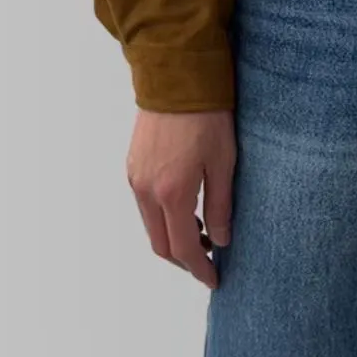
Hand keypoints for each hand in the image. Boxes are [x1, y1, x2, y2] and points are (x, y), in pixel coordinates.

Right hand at [126, 109, 235, 287]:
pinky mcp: (132, 164)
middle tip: (209, 259)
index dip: (199, 269)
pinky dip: (162, 216)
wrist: (177, 77)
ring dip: (172, 236)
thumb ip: (221, 204)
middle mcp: (146, 190)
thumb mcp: (224, 161)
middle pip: (160, 243)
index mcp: (172, 193)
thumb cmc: (207, 115)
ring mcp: (135, 177)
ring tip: (203, 232)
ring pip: (150, 224)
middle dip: (184, 259)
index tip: (214, 279)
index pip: (183, 248)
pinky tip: (184, 208)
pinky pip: (144, 204)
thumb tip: (222, 239)